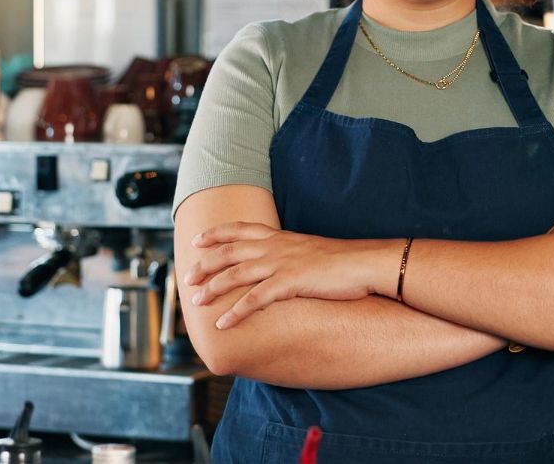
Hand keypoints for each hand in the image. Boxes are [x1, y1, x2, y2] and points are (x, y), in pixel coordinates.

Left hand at [185, 223, 393, 328]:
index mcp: (281, 237)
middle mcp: (276, 246)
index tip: (197, 240)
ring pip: (236, 273)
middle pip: (230, 251)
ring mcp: (282, 263)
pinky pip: (256, 299)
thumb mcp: (310, 250)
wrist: (366, 263)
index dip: (216, 234)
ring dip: (213, 288)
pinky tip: (222, 324)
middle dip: (205, 264)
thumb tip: (281, 263)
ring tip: (196, 302)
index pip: (240, 229)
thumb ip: (291, 253)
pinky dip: (235, 312)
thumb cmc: (343, 261)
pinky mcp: (291, 282)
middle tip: (187, 278)